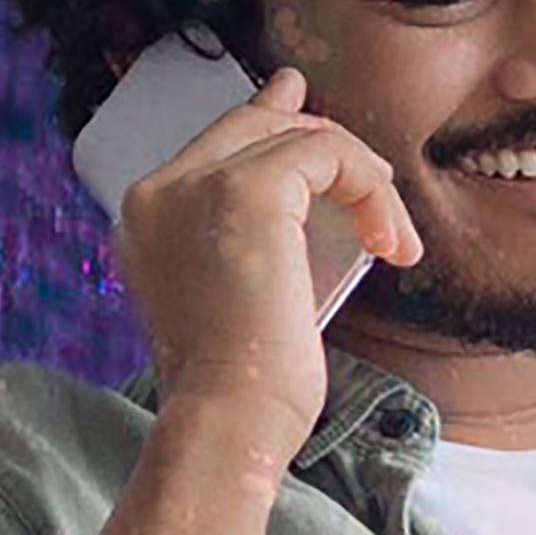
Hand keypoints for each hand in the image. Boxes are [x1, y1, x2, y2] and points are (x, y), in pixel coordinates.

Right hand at [112, 67, 421, 442]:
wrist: (226, 418)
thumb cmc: (238, 384)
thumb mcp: (237, 296)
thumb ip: (253, 236)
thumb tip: (304, 185)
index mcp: (146, 221)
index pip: (213, 147)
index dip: (269, 124)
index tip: (309, 116)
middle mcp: (158, 193)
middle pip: (249, 125)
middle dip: (318, 135)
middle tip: (374, 175)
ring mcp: (196, 184)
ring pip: (299, 138)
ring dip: (363, 183)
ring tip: (389, 240)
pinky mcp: (244, 188)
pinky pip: (328, 154)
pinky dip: (372, 191)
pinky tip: (390, 242)